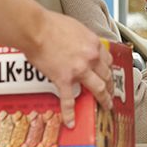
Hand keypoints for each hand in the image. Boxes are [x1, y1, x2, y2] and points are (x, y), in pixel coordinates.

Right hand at [25, 12, 112, 127]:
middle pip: (107, 76)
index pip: (108, 61)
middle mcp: (91, 58)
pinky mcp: (64, 79)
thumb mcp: (76, 27)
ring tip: (105, 106)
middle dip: (110, 87)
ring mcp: (79, 70)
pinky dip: (70, 114)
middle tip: (110, 94)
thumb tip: (81, 45)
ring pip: (98, 89)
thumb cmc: (50, 24)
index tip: (108, 76)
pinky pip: (69, 100)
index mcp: (94, 44)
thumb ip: (83, 39)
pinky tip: (71, 122)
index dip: (109, 71)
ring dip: (104, 99)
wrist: (35, 29)